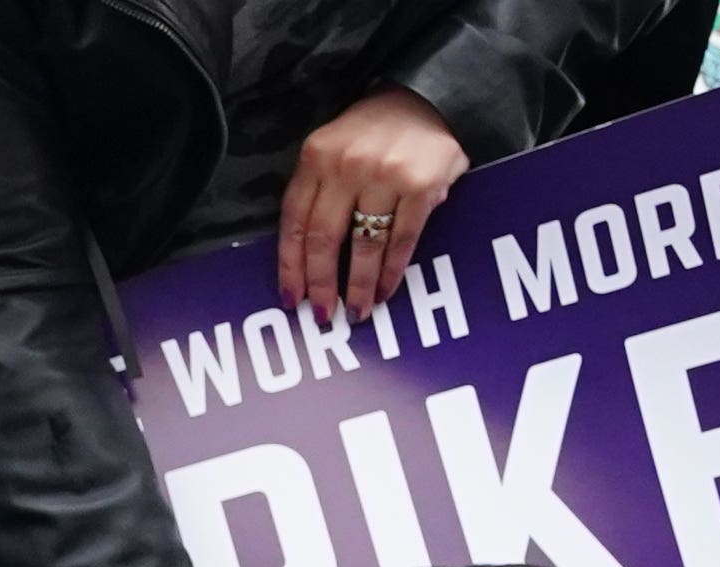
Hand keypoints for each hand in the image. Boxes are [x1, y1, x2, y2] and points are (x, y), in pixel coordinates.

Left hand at [277, 87, 467, 324]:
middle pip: (323, 239)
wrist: (429, 96)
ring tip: (357, 312)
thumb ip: (320, 189)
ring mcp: (384, 175)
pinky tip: (385, 291)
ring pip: (363, 246)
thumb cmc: (377, 130)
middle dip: (321, 284)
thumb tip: (308, 255)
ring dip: (358, 286)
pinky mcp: (420, 186)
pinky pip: (400, 241)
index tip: (291, 297)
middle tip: (324, 315)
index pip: (294, 220)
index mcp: (317, 155)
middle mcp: (346, 164)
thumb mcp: (336, 147)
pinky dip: (391, 272)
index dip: (290, 265)